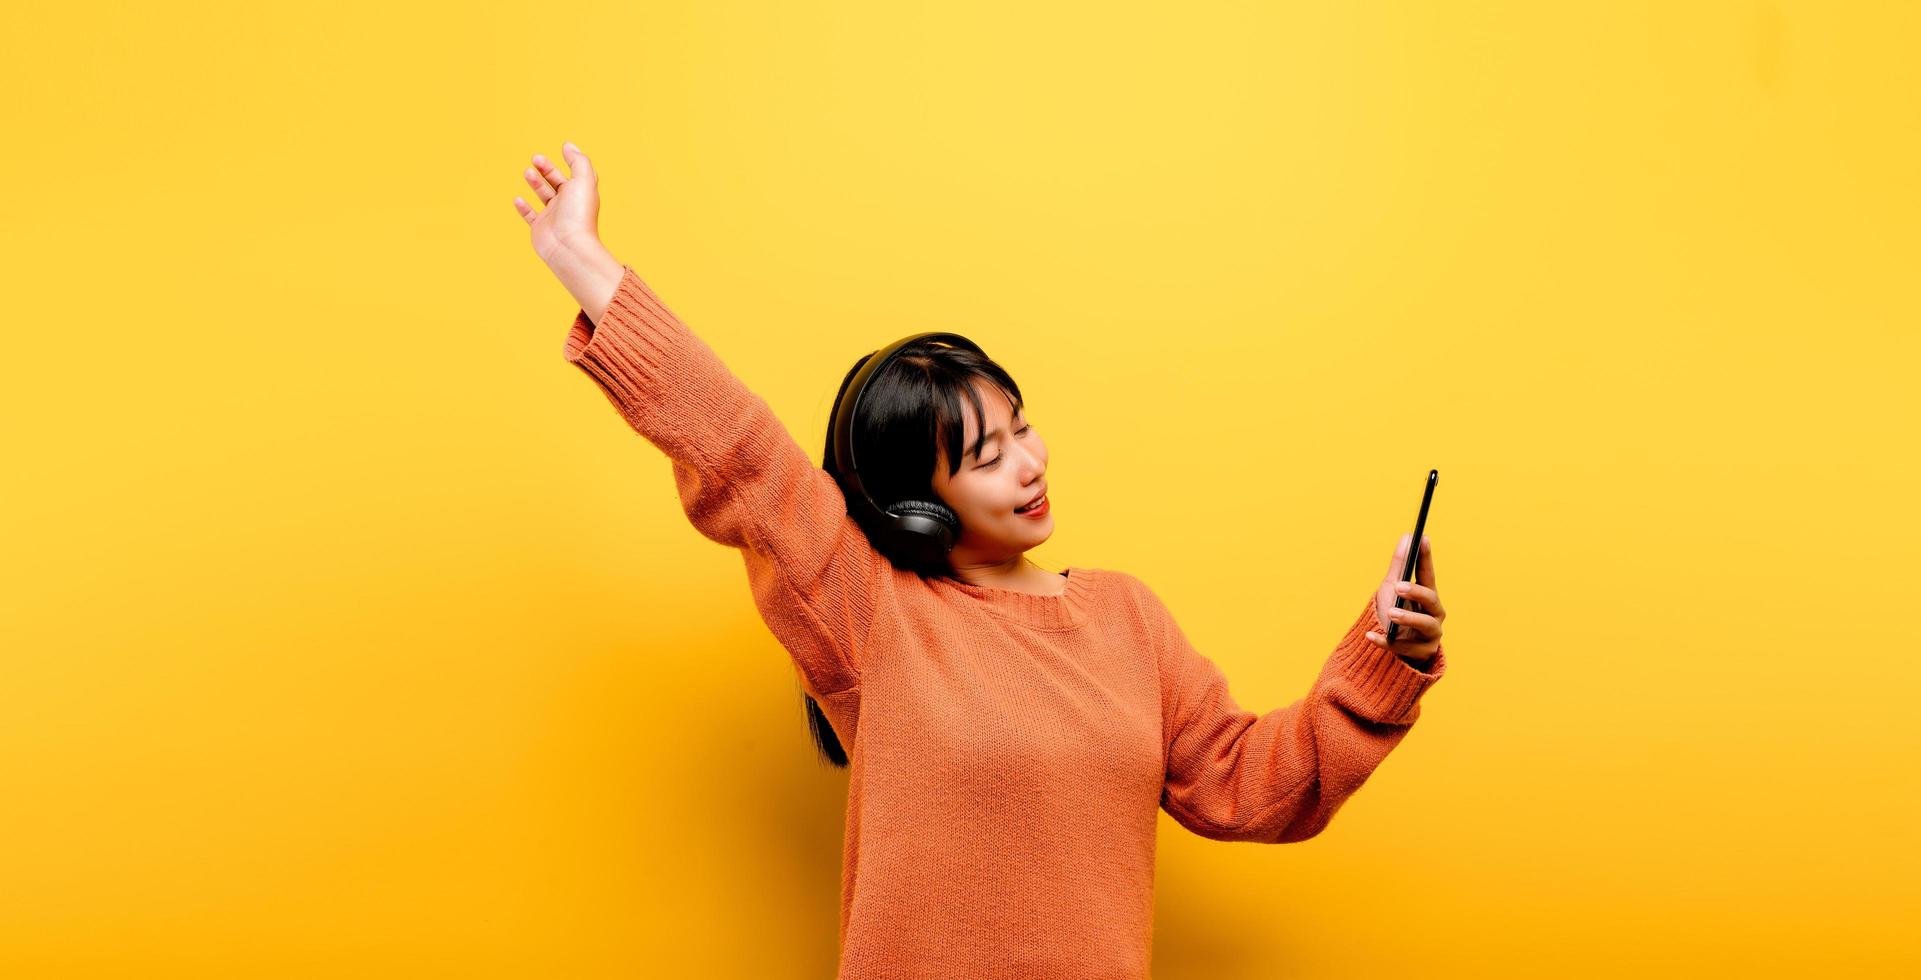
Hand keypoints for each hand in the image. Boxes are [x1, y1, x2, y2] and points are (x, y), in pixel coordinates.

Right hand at [512, 142, 603, 265]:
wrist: (568, 246)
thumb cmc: (578, 214)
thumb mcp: (583, 180)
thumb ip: (578, 161)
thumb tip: (568, 145)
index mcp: (581, 193)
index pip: (575, 173)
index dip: (569, 160)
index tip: (560, 149)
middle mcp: (568, 204)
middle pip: (556, 182)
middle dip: (546, 169)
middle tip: (535, 159)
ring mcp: (553, 216)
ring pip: (543, 195)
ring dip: (535, 182)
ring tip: (527, 172)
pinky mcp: (540, 228)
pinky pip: (530, 215)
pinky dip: (523, 207)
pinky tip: (517, 199)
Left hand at [1366, 533, 1444, 665]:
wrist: (1396, 649)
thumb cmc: (1396, 613)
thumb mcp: (1393, 588)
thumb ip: (1400, 565)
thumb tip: (1407, 536)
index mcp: (1428, 596)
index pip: (1428, 574)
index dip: (1426, 557)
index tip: (1423, 538)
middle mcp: (1434, 614)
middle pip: (1431, 600)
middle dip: (1416, 592)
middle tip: (1398, 586)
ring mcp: (1430, 635)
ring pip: (1426, 625)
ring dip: (1408, 618)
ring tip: (1390, 613)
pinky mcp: (1421, 654)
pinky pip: (1404, 648)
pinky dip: (1386, 642)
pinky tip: (1371, 636)